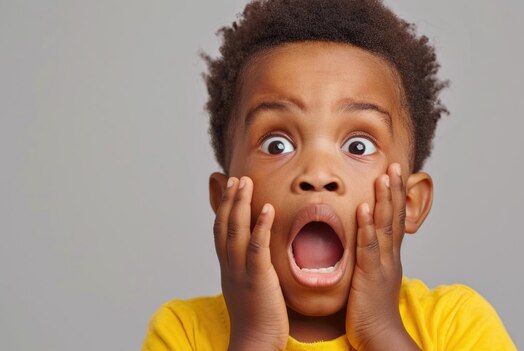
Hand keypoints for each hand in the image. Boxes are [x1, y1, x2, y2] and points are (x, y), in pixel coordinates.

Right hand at [213, 176, 288, 350]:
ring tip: (245, 182)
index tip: (228, 186)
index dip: (223, 207)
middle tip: (236, 177)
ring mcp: (241, 271)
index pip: (221, 230)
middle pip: (224, 225)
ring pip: (236, 231)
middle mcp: (230, 266)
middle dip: (229, 199)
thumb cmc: (257, 317)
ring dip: (240, 204)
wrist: (254, 342)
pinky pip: (257, 247)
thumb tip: (256, 254)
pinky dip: (260, 226)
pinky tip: (266, 208)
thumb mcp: (248, 286)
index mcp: (228, 267)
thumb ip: (250, 267)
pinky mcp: (257, 278)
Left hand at [346, 164, 419, 349]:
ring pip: (385, 226)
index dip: (395, 196)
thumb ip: (368, 259)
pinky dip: (367, 226)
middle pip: (395, 216)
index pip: (395, 219)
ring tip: (384, 176)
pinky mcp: (370, 275)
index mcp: (389, 256)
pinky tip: (365, 208)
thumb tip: (362, 247)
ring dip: (384, 200)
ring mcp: (382, 264)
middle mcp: (390, 256)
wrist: (380, 336)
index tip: (394, 174)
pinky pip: (369, 246)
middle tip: (396, 165)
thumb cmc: (372, 310)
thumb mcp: (372, 278)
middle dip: (395, 189)